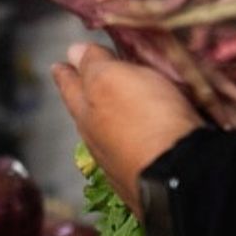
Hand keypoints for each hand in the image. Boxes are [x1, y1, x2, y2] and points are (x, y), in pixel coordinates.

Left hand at [52, 42, 205, 212]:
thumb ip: (94, 65)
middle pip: (86, 114)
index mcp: (87, 114)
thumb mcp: (116, 79)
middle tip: (80, 84)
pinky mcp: (143, 182)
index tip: (58, 65)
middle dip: (84, 97)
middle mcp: (97, 143)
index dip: (67, 73)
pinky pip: (131, 155)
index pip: (72, 86)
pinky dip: (130, 143)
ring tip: (111, 110)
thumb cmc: (145, 120)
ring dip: (107, 122)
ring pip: (106, 137)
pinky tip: (137, 144)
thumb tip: (72, 53)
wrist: (178, 179)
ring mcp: (119, 166)